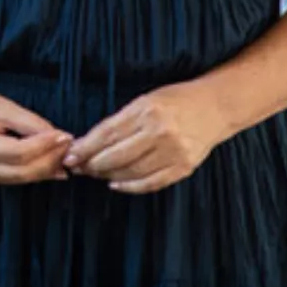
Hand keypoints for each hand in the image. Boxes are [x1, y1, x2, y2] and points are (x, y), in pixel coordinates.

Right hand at [0, 81, 72, 184]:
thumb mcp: (1, 106)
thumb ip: (31, 123)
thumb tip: (60, 138)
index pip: (21, 153)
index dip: (47, 146)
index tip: (66, 136)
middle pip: (24, 172)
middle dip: (51, 161)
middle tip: (70, 148)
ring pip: (20, 179)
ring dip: (45, 169)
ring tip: (64, 155)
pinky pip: (12, 178)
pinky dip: (31, 171)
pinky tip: (47, 163)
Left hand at [64, 83, 228, 193]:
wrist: (215, 106)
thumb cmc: (175, 100)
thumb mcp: (144, 101)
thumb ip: (119, 121)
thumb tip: (87, 142)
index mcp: (146, 111)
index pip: (107, 134)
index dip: (85, 148)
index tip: (70, 155)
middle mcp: (160, 133)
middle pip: (116, 156)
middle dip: (92, 164)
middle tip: (78, 167)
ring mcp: (174, 152)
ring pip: (131, 172)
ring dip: (108, 175)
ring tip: (94, 173)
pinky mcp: (184, 167)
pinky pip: (152, 183)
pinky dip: (131, 186)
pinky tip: (115, 184)